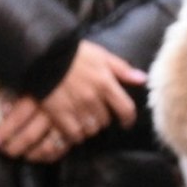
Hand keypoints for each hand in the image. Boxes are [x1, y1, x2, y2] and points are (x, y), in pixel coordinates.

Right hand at [0, 40, 144, 160]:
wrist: (43, 55)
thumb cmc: (73, 53)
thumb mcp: (100, 55)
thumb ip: (122, 69)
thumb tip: (142, 79)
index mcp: (105, 83)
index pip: (126, 109)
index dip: (128, 119)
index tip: (126, 122)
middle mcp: (93, 99)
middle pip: (105, 121)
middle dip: (103, 118)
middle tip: (96, 113)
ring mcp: (76, 108)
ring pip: (91, 129)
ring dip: (89, 126)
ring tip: (83, 120)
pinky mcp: (59, 114)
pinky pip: (74, 134)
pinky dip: (75, 133)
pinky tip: (72, 127)